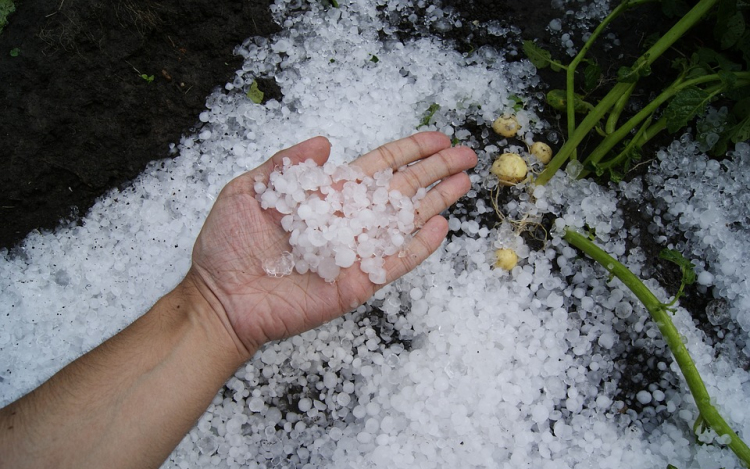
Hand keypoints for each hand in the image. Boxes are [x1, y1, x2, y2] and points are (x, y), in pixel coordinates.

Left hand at [185, 132, 476, 357]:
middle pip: (402, 189)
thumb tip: (325, 139)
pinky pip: (395, 262)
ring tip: (465, 182)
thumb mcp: (249, 191)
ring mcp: (356, 252)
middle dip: (435, 171)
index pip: (378, 167)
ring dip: (436, 201)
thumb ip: (287, 164)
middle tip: (468, 154)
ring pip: (405, 222)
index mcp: (327, 195)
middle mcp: (348, 220)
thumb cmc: (228, 246)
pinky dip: (419, 247)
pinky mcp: (358, 282)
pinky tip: (441, 227)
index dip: (408, 151)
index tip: (437, 138)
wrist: (220, 298)